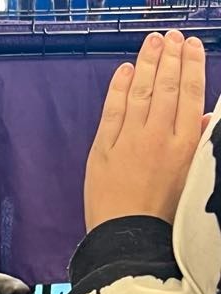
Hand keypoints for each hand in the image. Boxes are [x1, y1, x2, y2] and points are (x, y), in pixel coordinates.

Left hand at [85, 30, 205, 230]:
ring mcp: (129, 142)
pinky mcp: (103, 150)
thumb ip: (198, 145)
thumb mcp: (190, 179)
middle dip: (170, 57)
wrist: (127, 239)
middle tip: (172, 37)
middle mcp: (158, 137)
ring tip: (152, 43)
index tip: (191, 46)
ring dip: (147, 63)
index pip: (190, 94)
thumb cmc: (160, 216)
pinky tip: (125, 71)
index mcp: (184, 145)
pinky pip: (112, 111)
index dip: (191, 65)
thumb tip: (205, 119)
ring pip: (141, 92)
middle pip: (166, 86)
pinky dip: (119, 89)